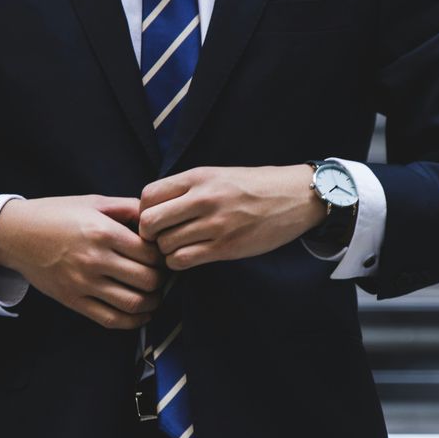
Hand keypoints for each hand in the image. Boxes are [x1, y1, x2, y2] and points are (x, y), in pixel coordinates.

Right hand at [0, 195, 164, 328]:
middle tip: (162, 275)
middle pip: (147, 280)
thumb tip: (156, 216)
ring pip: (133, 303)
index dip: (163, 256)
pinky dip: (133, 322)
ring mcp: (83, 283)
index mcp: (103, 232)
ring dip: (152, 302)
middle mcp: (95, 260)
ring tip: (155, 295)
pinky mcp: (73, 301)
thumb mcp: (93, 202)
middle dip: (161, 280)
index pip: (150, 253)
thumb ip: (127, 207)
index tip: (162, 255)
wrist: (16, 234)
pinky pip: (110, 319)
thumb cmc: (56, 214)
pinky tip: (141, 314)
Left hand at [138, 165, 326, 269]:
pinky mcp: (226, 247)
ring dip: (166, 251)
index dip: (143, 211)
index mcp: (198, 177)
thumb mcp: (217, 175)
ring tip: (179, 247)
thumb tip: (152, 208)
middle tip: (160, 238)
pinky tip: (189, 257)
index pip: (148, 196)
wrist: (294, 197)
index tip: (155, 219)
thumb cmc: (253, 186)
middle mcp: (203, 198)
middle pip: (149, 222)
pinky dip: (179, 262)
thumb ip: (186, 188)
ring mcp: (215, 224)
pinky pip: (183, 260)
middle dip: (149, 234)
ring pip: (165, 245)